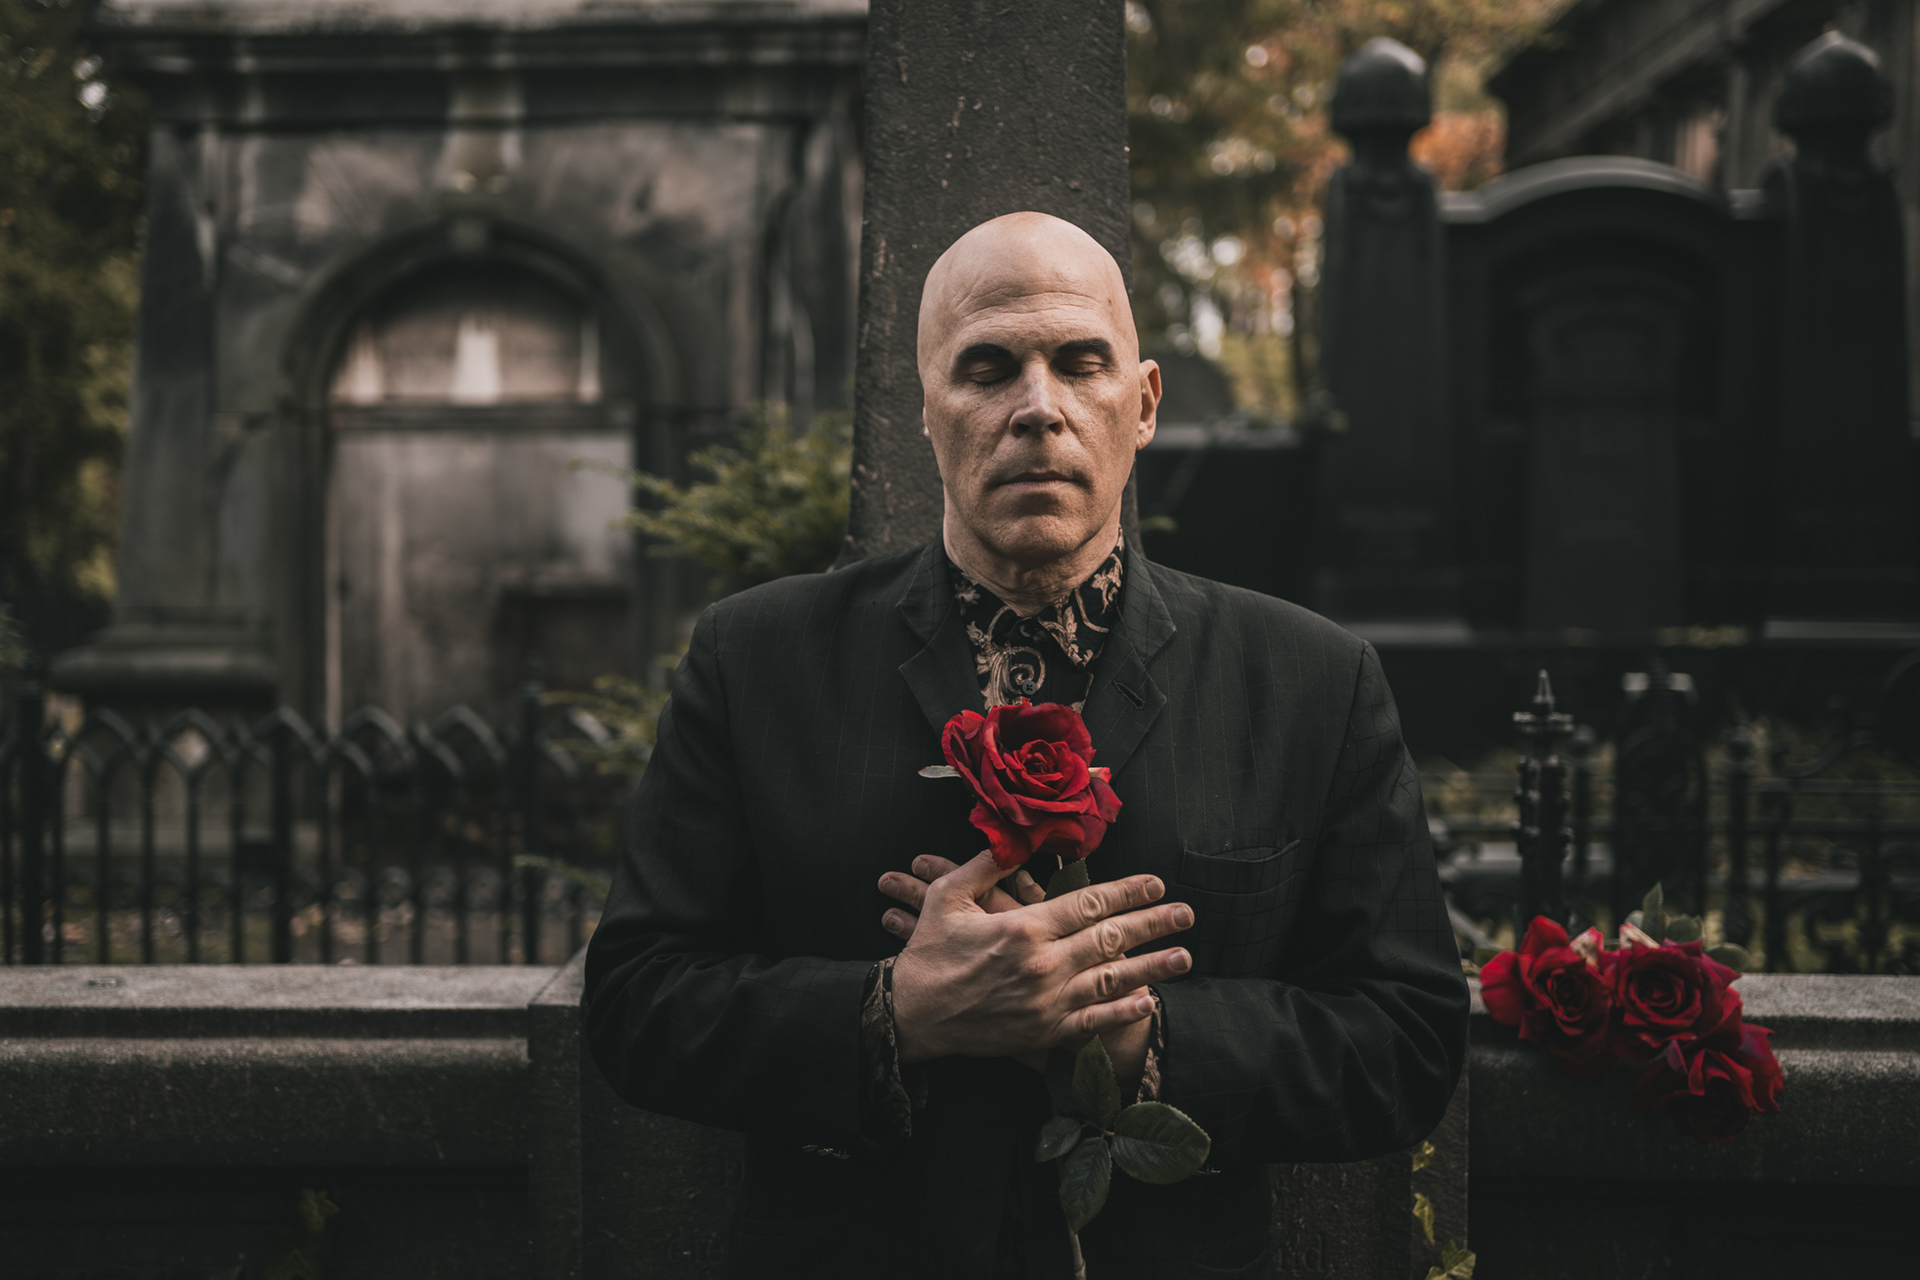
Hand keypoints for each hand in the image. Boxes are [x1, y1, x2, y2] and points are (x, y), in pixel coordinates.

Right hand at [877, 850, 1193, 1065]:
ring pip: (1109, 981)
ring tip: (1184, 956)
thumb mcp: (948, 896)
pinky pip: (1091, 1023)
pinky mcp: (1040, 1033)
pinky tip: (1148, 1002)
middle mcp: (1042, 965)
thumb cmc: (928, 951)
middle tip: (1186, 914)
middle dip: (1152, 924)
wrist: (909, 1014)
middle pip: (1109, 939)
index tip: (1156, 884)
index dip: (1127, 892)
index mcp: (1023, 927)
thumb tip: (1018, 836)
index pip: (1088, 903)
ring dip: (1151, 967)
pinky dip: (1121, 1013)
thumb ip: (988, 865)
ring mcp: (1045, 1003)